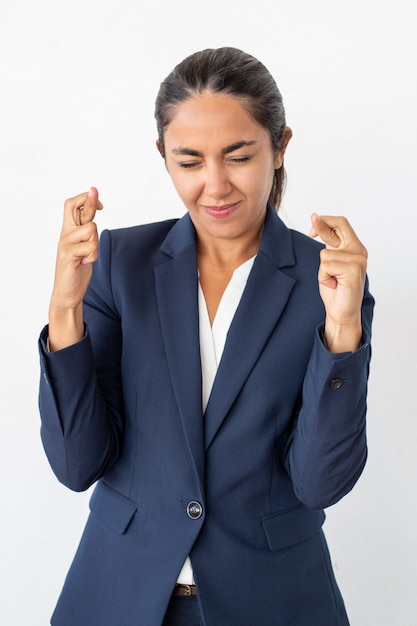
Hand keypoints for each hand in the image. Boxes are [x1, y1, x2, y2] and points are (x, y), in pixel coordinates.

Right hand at [48, 187, 102, 349]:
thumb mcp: (85, 246)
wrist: (68, 292)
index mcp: (68, 230)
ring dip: (96, 244)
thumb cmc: (78, 269)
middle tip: (102, 204)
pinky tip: (85, 263)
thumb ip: (87, 230)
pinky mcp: (68, 254)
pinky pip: (90, 247)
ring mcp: (65, 243)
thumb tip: (95, 209)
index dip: (86, 199)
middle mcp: (65, 234)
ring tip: (88, 256)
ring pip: (91, 229)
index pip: (72, 205)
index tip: (100, 203)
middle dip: (91, 202)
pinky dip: (93, 256)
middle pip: (75, 207)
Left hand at [310, 213, 367, 352]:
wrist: (341, 313)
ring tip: (333, 280)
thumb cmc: (335, 289)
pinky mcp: (353, 270)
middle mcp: (359, 251)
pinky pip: (326, 266)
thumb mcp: (329, 263)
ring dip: (322, 270)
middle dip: (322, 224)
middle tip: (311, 227)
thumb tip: (316, 221)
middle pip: (339, 225)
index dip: (325, 220)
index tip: (312, 220)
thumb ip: (328, 244)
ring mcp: (358, 260)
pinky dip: (324, 277)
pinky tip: (334, 285)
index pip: (341, 223)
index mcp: (354, 247)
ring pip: (324, 254)